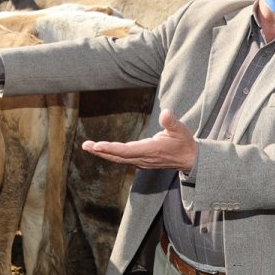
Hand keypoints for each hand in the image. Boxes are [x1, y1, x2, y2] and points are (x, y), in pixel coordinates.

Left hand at [81, 109, 196, 171]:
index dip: (111, 149)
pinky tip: (99, 149)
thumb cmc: (183, 142)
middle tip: (86, 145)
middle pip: (118, 156)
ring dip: (102, 153)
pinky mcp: (139, 160)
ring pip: (117, 159)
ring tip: (87, 146)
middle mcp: (143, 158)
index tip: (98, 145)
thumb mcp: (181, 130)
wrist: (189, 159)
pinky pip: (121, 159)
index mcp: (151, 151)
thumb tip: (166, 112)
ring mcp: (140, 161)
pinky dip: (109, 154)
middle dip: (101, 152)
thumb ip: (172, 122)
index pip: (127, 151)